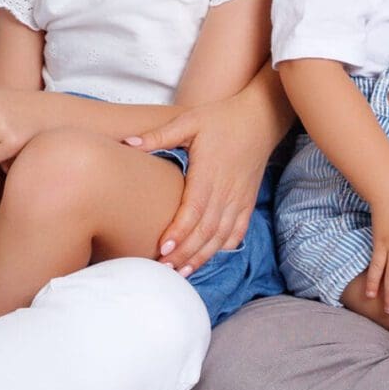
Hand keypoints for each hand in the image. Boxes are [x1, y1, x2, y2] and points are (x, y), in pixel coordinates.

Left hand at [122, 92, 276, 273]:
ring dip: (202, 256)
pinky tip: (208, 258)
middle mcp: (226, 190)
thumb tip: (127, 143)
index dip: (179, 232)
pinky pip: (237, 231)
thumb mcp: (189, 121)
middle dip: (185, 253)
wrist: (261, 116)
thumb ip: (159, 135)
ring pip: (221, 236)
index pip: (194, 210)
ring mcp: (239, 198)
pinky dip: (223, 247)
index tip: (162, 248)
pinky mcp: (248, 201)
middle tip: (164, 270)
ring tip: (182, 272)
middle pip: (206, 231)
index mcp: (209, 173)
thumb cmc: (221, 118)